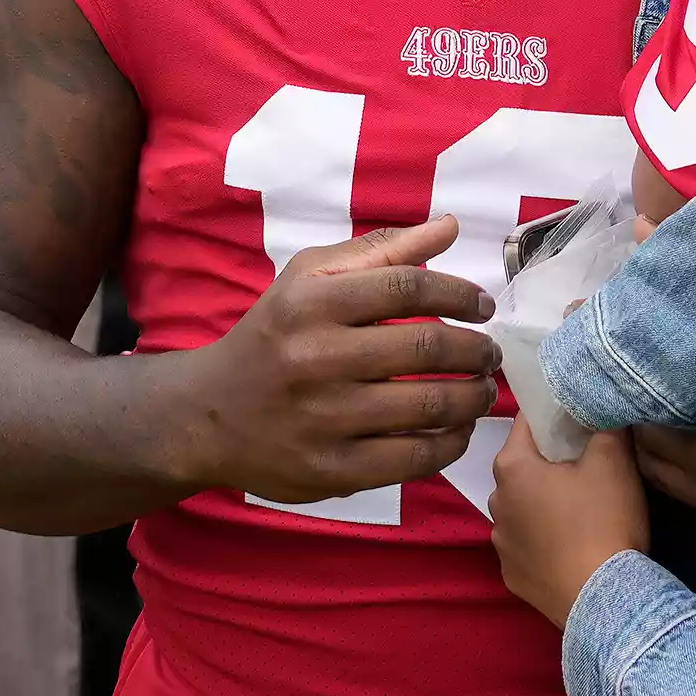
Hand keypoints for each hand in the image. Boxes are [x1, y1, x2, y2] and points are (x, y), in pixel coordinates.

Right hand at [170, 216, 502, 503]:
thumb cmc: (274, 335)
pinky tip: (459, 428)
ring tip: (483, 390)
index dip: (459, 294)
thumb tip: (450, 226)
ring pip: (428, 405)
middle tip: (490, 353)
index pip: (407, 287)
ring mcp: (323, 419)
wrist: (206, 414)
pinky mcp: (330, 470)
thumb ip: (382, 251)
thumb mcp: (310, 278)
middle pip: (425, 347)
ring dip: (473, 396)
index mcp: (312, 303)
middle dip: (476, 350)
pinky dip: (451, 442)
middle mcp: (316, 358)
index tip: (483, 306)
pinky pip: (412, 458)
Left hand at [491, 418, 648, 627]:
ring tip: (581, 510)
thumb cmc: (603, 520)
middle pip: (523, 468)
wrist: (604, 599)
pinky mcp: (512, 578)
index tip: (577, 416)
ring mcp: (501, 546)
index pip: (526, 422)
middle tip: (586, 463)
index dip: (553, 414)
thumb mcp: (614, 460)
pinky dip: (544, 541)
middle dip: (549, 461)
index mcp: (512, 468)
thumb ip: (605, 426)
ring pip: (523, 509)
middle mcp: (496, 503)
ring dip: (544, 503)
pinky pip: (528, 545)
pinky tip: (571, 546)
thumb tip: (600, 413)